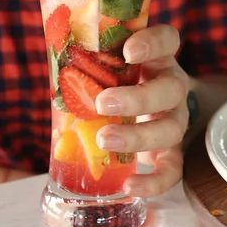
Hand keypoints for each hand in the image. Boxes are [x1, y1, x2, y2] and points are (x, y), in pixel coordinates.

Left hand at [95, 25, 188, 196]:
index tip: (128, 51)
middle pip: (170, 89)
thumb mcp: (110, 63)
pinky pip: (172, 170)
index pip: (167, 40)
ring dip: (138, 137)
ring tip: (104, 140)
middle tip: (102, 103)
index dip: (153, 43)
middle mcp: (172, 87)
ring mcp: (175, 120)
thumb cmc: (118, 80)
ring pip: (171, 130)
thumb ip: (89, 56)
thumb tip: (51, 45)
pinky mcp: (172, 151)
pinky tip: (129, 186)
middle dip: (137, 99)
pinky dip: (154, 181)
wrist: (148, 108)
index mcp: (157, 58)